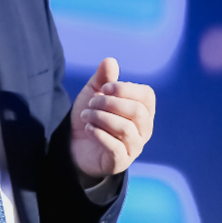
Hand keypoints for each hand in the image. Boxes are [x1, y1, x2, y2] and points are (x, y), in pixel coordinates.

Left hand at [70, 58, 155, 184]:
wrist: (75, 145)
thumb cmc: (92, 116)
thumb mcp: (94, 93)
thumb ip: (103, 78)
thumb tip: (110, 61)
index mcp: (143, 111)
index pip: (146, 96)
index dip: (126, 89)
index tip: (104, 88)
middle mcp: (144, 129)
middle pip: (137, 112)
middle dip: (110, 103)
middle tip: (91, 104)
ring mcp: (134, 147)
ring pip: (126, 128)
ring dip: (101, 118)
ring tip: (86, 116)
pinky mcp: (120, 162)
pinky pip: (115, 147)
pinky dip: (99, 134)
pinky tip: (88, 128)